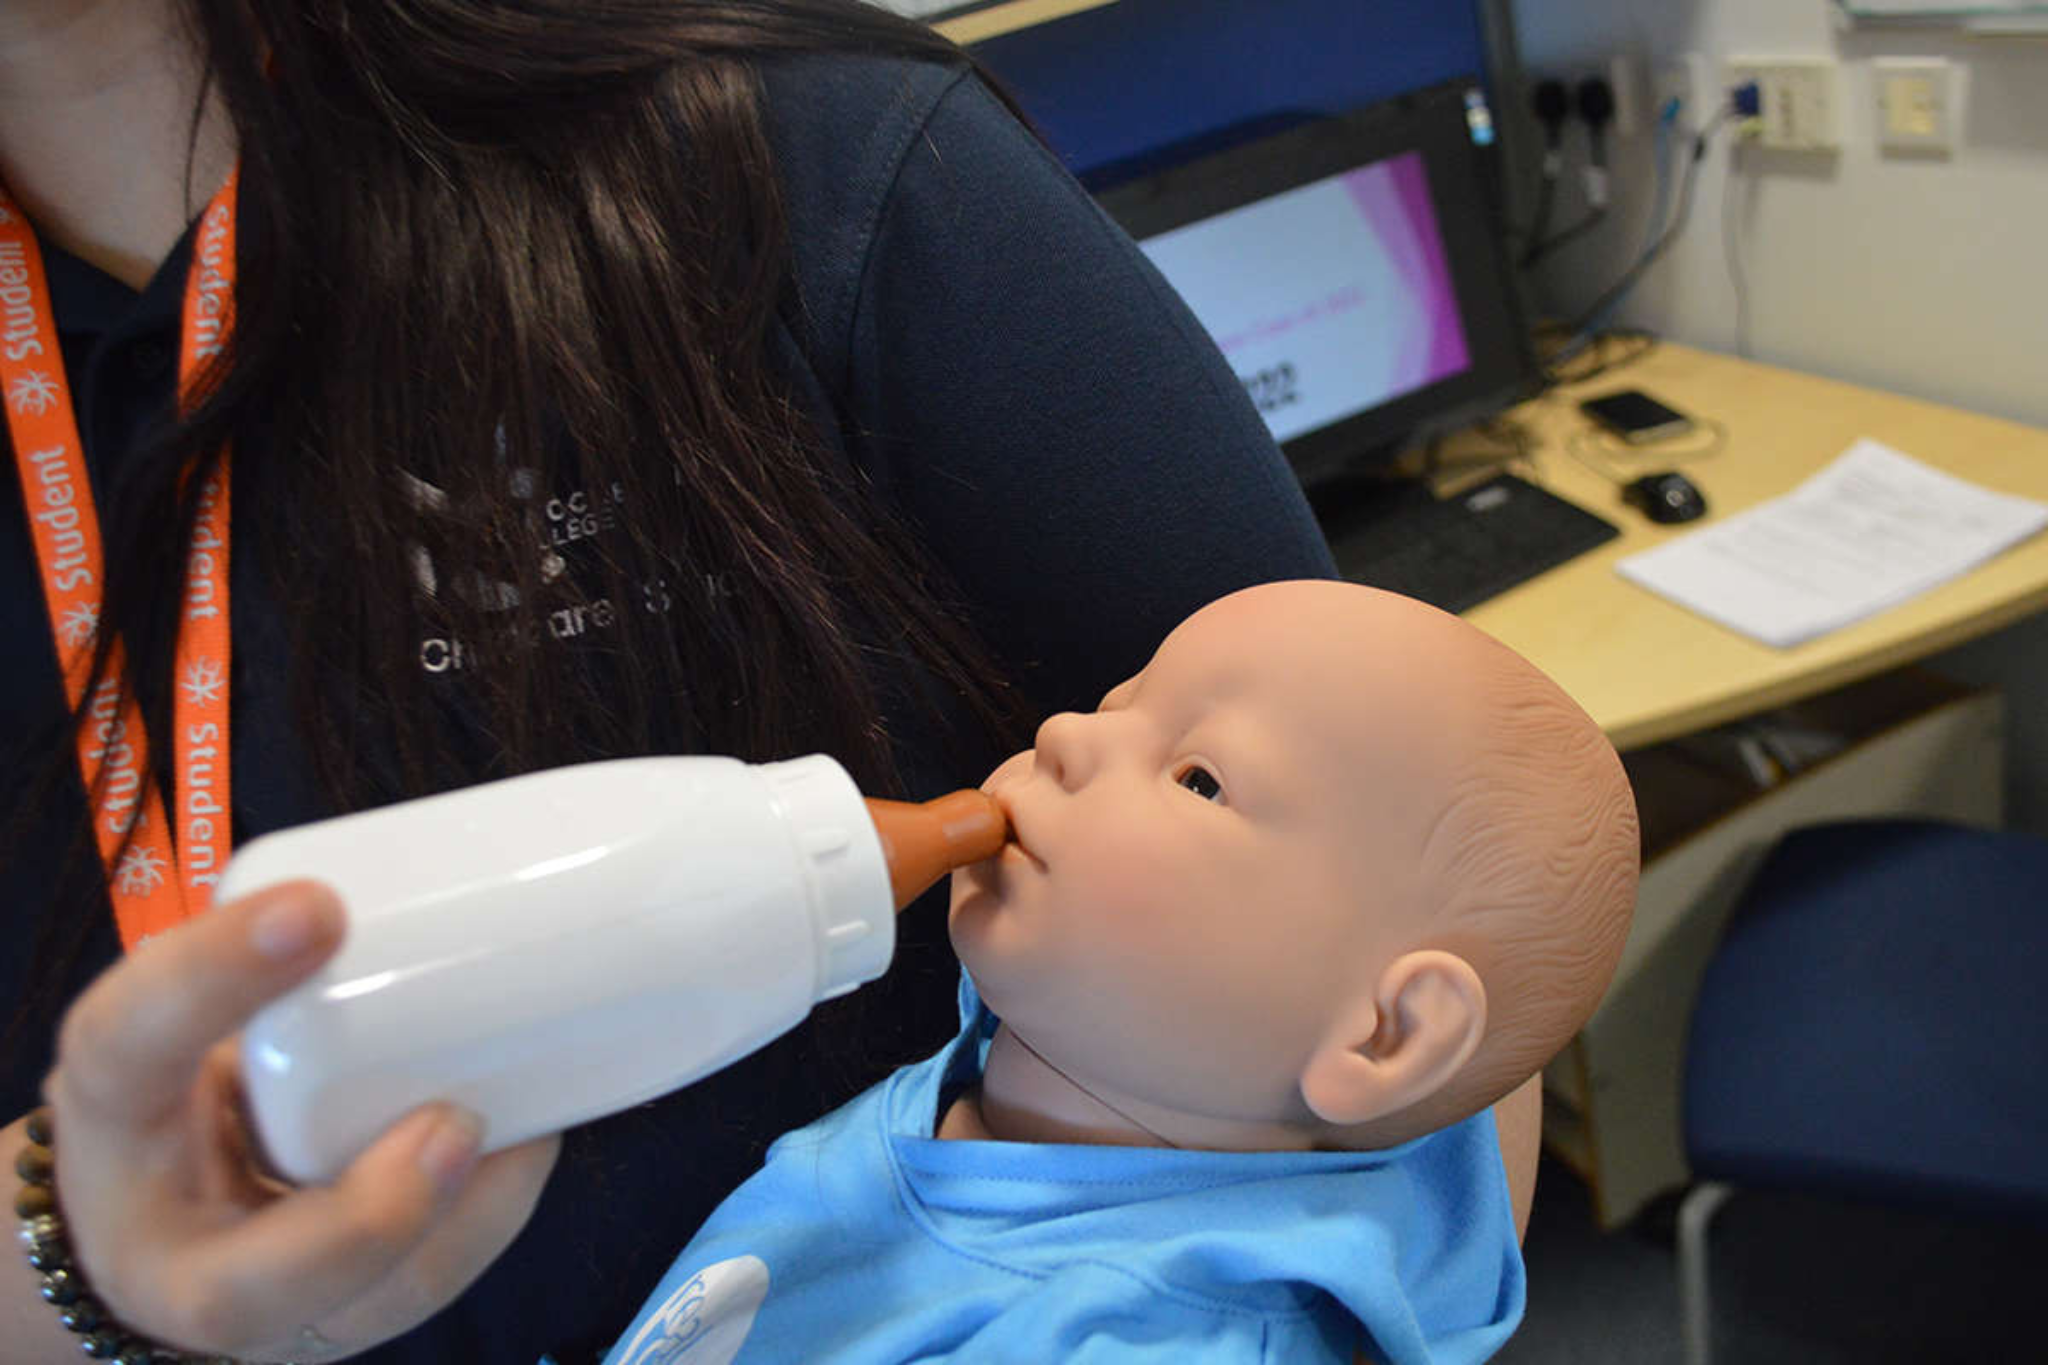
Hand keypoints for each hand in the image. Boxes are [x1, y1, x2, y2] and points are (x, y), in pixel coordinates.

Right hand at [38, 880, 559, 1361]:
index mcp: (106, 1120)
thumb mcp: (180, 1004)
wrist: (154, 1191)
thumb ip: (254, 958)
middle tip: (453, 1123)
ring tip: (528, 1129)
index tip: (316, 906)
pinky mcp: (337, 1313)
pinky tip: (533, 1140)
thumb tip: (405, 869)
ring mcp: (261, 1307)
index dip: (212, 982)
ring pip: (361, 1313)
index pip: (129, 1050)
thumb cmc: (181, 1072)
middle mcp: (166, 1249)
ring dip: (460, 1227)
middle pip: (240, 1290)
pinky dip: (488, 1220)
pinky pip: (417, 1288)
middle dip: (365, 1222)